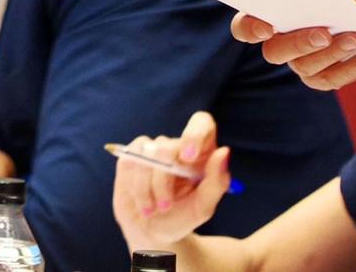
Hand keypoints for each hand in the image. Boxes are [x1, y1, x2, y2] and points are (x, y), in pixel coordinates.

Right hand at [112, 111, 230, 252]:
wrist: (152, 232)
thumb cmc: (182, 217)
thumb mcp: (202, 207)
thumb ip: (216, 182)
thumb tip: (223, 152)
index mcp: (200, 152)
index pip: (200, 123)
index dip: (194, 134)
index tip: (188, 157)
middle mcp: (177, 147)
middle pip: (168, 146)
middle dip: (163, 181)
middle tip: (165, 205)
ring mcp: (153, 149)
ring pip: (148, 155)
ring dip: (148, 188)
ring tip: (153, 209)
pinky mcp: (132, 156)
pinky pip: (131, 158)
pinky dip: (135, 185)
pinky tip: (142, 201)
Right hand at [231, 12, 355, 89]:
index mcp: (269, 17)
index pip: (243, 28)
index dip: (250, 29)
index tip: (267, 27)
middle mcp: (278, 45)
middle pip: (274, 52)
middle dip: (299, 43)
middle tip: (323, 34)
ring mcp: (298, 64)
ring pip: (305, 67)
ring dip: (331, 54)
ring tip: (355, 38)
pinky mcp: (321, 78)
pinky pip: (331, 80)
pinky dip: (350, 68)